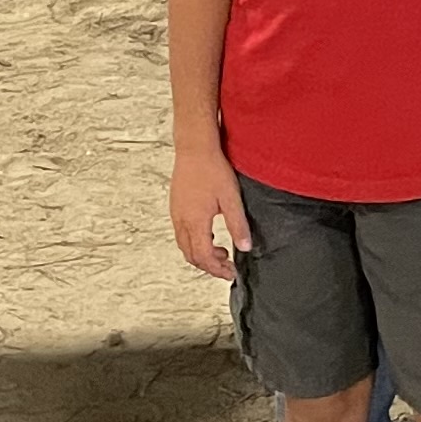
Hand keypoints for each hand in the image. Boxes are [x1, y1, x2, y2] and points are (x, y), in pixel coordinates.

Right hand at [172, 146, 248, 280]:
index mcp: (195, 222)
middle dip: (209, 266)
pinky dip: (195, 242)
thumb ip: (237, 224)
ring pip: (185, 246)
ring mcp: (176, 214)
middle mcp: (181, 221)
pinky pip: (182, 234)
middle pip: (191, 255)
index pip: (204, 257)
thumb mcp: (231, 198)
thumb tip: (244, 246)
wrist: (194, 148)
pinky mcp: (176, 207)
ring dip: (202, 254)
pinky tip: (209, 234)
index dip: (217, 269)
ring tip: (221, 252)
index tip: (230, 273)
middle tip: (227, 266)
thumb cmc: (212, 169)